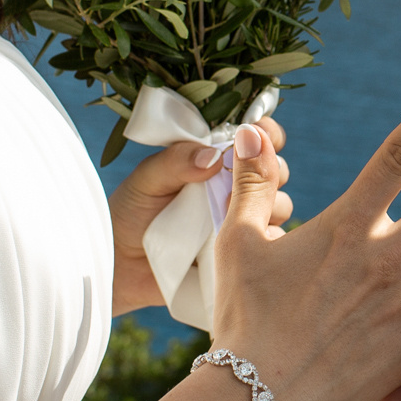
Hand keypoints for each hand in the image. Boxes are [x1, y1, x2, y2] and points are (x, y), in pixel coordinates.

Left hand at [107, 118, 289, 315]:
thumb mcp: (146, 181)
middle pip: (276, 171)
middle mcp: (234, 189)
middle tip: (244, 179)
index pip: (254, 140)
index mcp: (215, 162)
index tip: (261, 133)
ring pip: (279, 206)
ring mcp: (241, 222)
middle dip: (270, 170)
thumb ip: (175, 162)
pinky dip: (269, 240)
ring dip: (269, 205)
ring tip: (233, 214)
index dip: (265, 134)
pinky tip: (247, 243)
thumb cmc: (130, 216)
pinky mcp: (244, 255)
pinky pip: (272, 245)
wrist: (120, 268)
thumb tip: (214, 156)